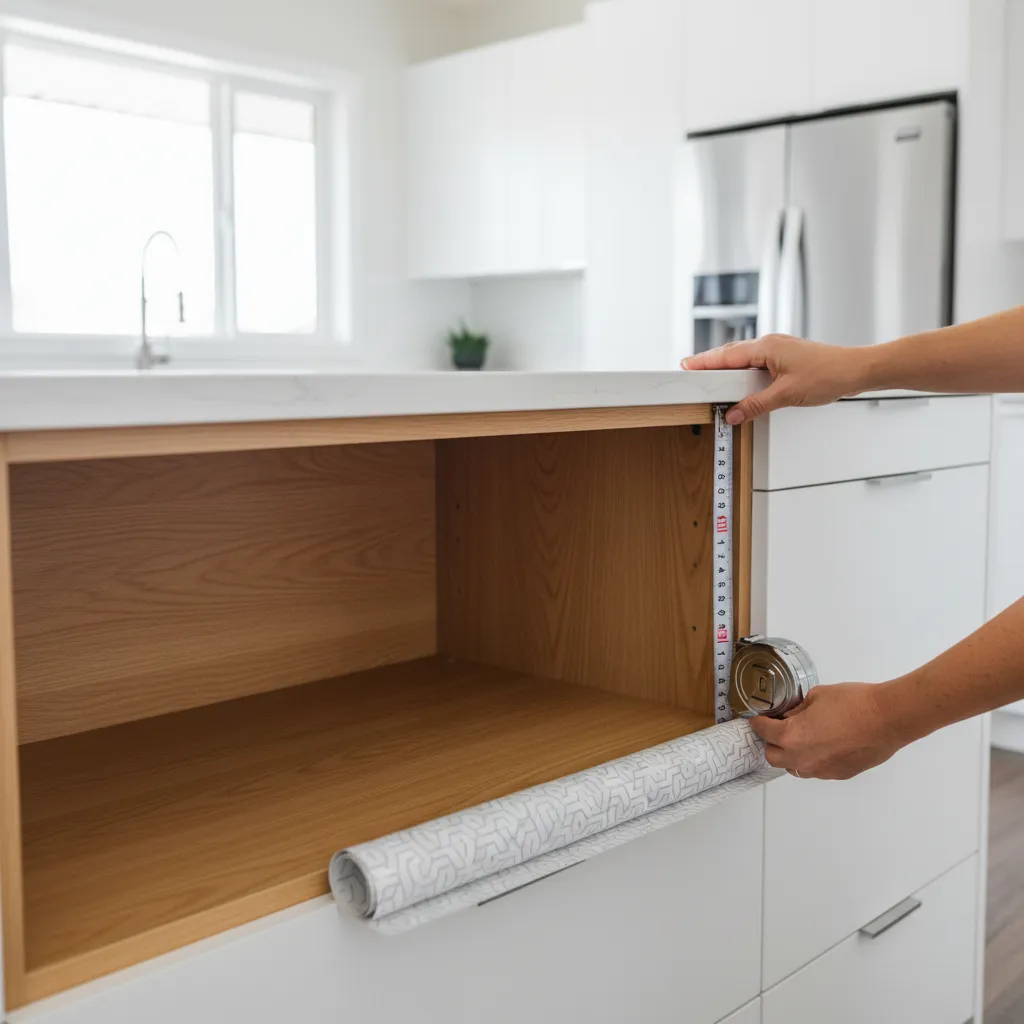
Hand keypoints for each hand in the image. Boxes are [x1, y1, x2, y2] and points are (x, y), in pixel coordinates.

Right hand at [681, 334, 867, 424]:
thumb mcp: (786, 395)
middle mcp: (770, 344)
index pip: (726, 356)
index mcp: (766, 347)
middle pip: (731, 354)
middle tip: (691, 371)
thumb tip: (733, 414)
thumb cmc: (828, 374)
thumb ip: (756, 405)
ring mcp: (779, 350)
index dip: (704, 362)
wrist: (856, 370)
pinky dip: (744, 371)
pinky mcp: (786, 357)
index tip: (686, 366)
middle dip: (711, 363)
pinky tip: (742, 382)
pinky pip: (757, 362)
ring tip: (712, 379)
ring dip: (727, 368)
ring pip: (744, 358)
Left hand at [750, 683, 905, 780]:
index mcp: (792, 737)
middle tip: (778, 728)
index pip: (763, 732)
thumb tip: (791, 715)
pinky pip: (815, 769)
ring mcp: (821, 770)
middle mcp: (803, 759)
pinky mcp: (838, 774)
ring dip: (791, 754)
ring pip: (794, 767)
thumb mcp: (817, 696)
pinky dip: (812, 759)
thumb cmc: (853, 702)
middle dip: (771, 742)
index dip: (759, 723)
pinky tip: (823, 745)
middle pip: (773, 757)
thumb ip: (798, 709)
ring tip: (800, 738)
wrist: (887, 718)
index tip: (758, 718)